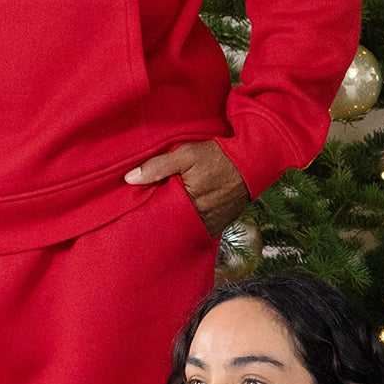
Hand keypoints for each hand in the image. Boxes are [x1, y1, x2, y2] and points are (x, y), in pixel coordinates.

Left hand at [123, 139, 251, 240]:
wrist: (253, 162)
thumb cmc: (219, 157)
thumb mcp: (186, 154)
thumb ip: (158, 166)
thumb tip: (129, 179)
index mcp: (189, 205)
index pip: (159, 217)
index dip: (148, 212)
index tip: (134, 209)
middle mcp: (201, 220)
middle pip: (172, 225)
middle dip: (160, 220)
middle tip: (146, 214)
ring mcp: (212, 224)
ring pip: (185, 228)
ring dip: (176, 222)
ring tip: (165, 214)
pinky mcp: (220, 224)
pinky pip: (199, 229)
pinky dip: (191, 223)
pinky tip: (183, 216)